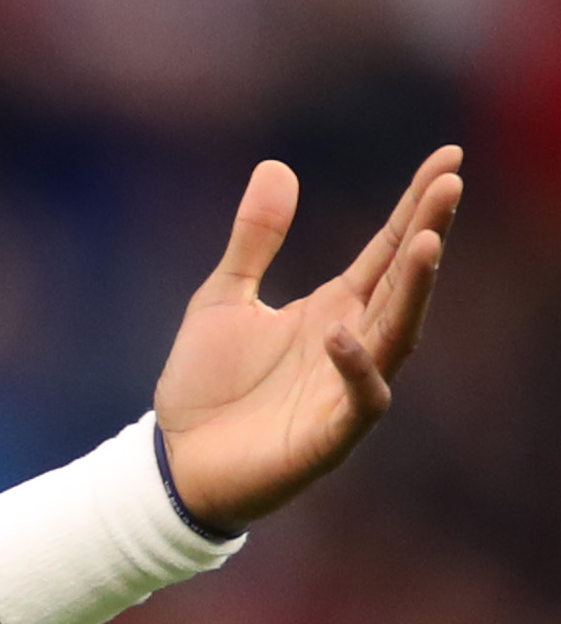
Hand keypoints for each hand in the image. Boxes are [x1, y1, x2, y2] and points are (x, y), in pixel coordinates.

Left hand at [154, 146, 461, 529]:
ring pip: (396, 336)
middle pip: (402, 283)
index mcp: (333, 308)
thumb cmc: (205, 387)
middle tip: (450, 184)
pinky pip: (359, 400)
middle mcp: (352, 342)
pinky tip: (341, 333)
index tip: (447, 159)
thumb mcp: (221, 299)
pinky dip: (355, 368)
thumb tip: (276, 166)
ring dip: (413, 291)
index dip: (416, 206)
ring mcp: (345, 389)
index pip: (387, 250)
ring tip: (427, 242)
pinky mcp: (329, 435)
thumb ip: (254, 240)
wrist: (173, 464)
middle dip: (427, 234)